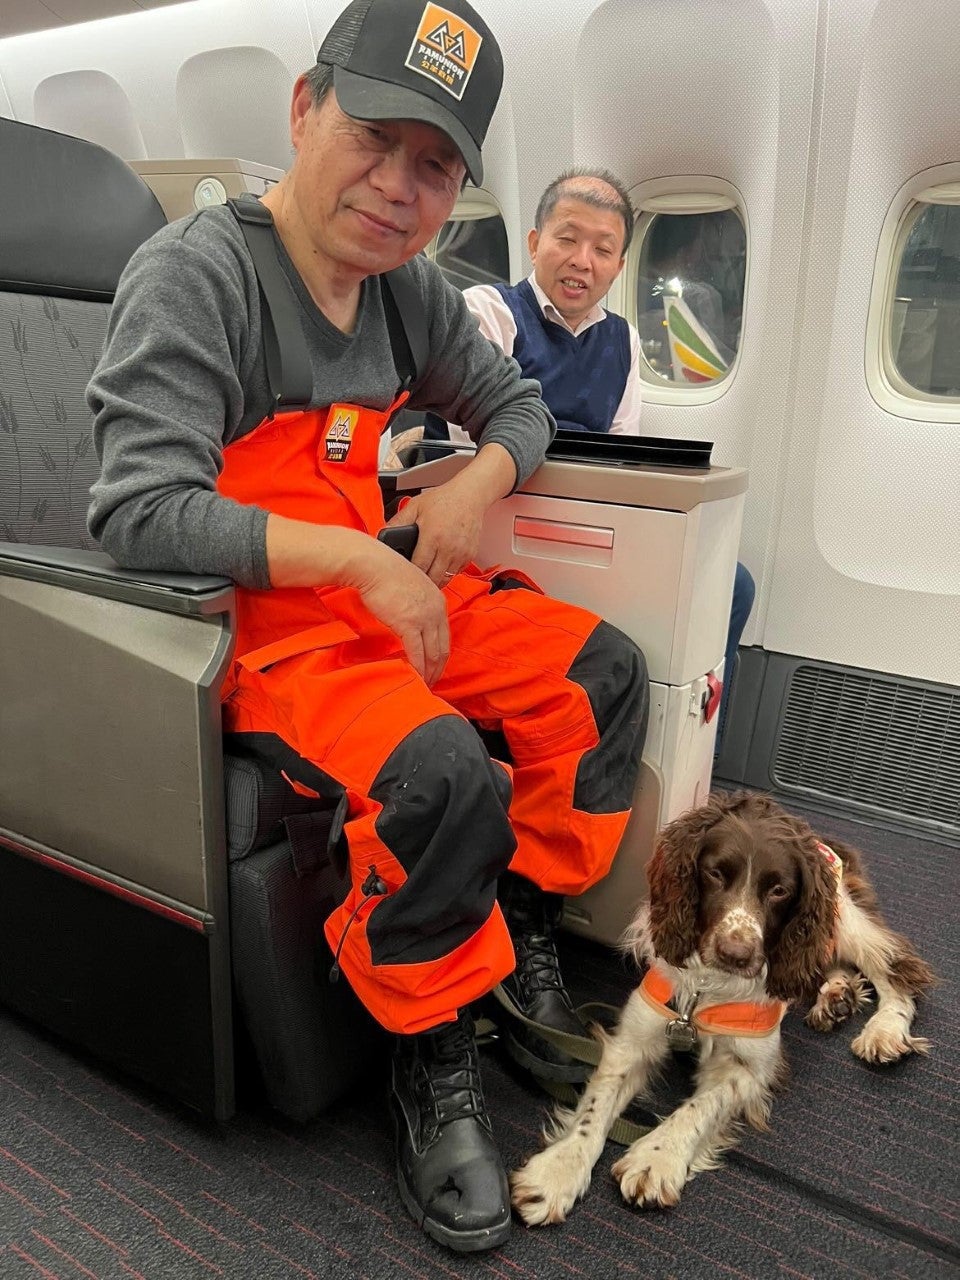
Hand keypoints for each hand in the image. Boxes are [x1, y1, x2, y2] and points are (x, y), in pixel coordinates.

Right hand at [350, 539, 449, 684]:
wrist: (372, 565)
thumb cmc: (384, 573)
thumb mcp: (411, 587)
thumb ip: (416, 605)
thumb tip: (411, 620)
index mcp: (438, 601)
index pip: (445, 635)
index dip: (440, 654)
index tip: (435, 666)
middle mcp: (436, 610)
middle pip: (442, 647)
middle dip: (437, 668)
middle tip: (431, 681)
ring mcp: (425, 617)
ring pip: (432, 653)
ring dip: (428, 671)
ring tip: (423, 683)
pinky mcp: (409, 624)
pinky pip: (417, 652)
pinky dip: (417, 667)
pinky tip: (414, 676)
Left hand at [386, 485, 484, 585]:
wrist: (469, 495)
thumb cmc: (444, 499)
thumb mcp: (415, 506)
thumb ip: (397, 521)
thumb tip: (383, 534)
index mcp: (432, 536)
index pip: (418, 567)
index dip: (408, 573)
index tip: (402, 574)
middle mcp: (448, 548)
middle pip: (432, 579)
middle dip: (421, 581)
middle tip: (412, 578)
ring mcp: (461, 553)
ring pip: (445, 580)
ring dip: (434, 579)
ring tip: (425, 573)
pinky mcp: (469, 556)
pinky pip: (456, 573)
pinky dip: (447, 573)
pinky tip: (439, 565)